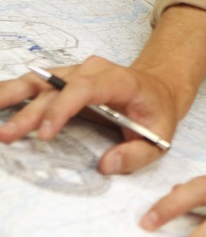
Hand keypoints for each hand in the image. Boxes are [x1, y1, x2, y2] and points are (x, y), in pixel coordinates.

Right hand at [0, 57, 178, 172]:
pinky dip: (11, 92)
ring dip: (9, 95)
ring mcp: (74, 71)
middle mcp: (92, 70)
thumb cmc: (156, 113)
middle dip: (28, 112)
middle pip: (54, 87)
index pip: (84, 89)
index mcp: (119, 81)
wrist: (157, 87)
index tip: (44, 134)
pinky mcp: (63, 78)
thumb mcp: (159, 139)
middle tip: (6, 135)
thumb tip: (106, 166)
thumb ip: (136, 155)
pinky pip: (34, 83)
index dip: (61, 109)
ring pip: (37, 80)